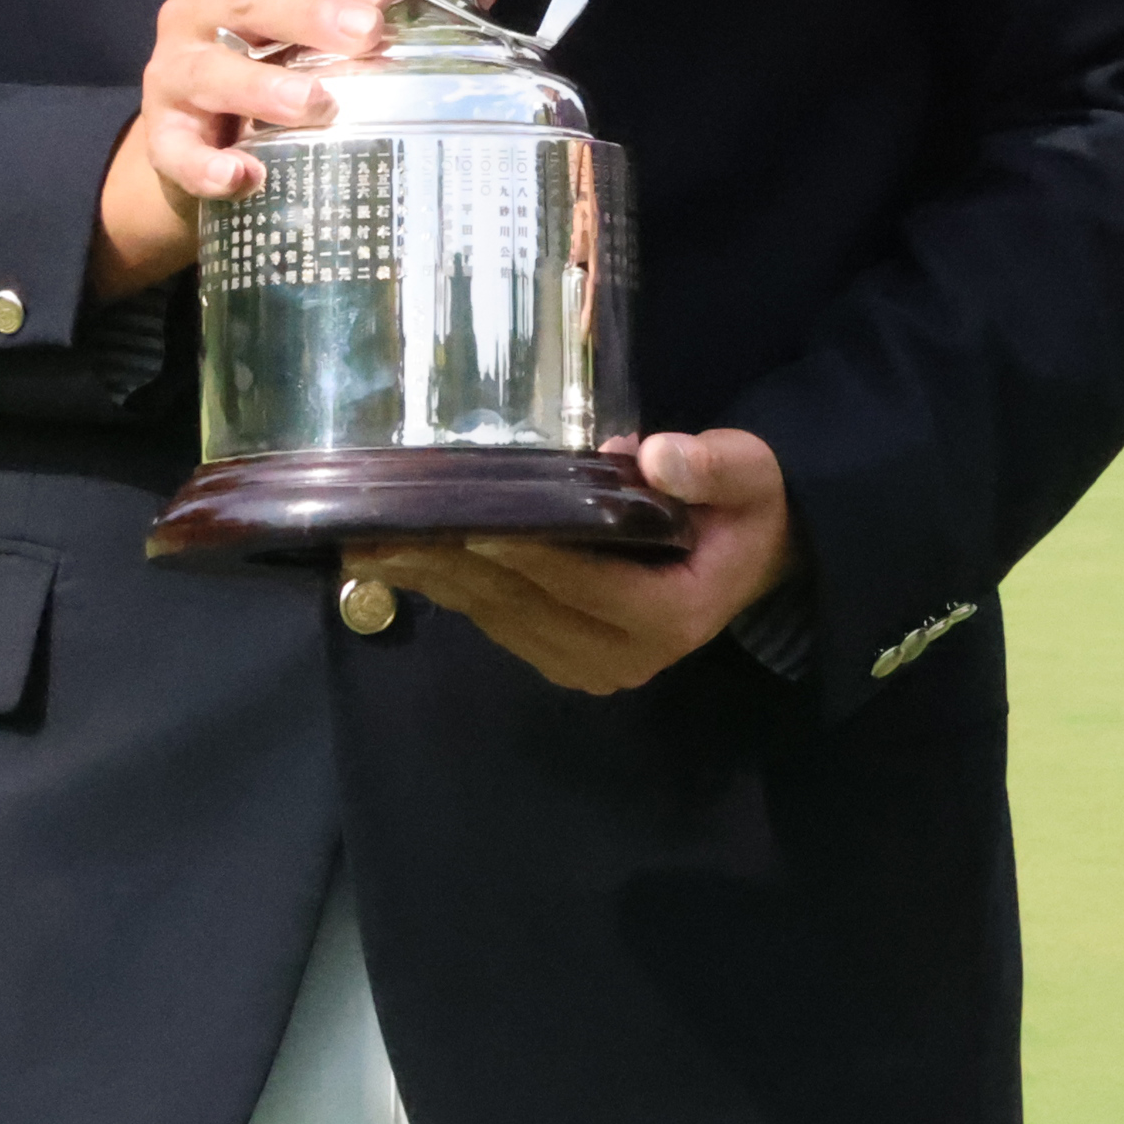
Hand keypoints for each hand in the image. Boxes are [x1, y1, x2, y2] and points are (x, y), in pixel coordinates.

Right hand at [94, 0, 394, 297]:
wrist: (202, 143)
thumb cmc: (273, 68)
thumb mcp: (318, 31)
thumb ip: (380, 4)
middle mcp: (194, 14)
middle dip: (307, 13)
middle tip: (364, 33)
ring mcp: (171, 75)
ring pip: (209, 71)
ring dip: (262, 86)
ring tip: (315, 103)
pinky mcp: (162, 137)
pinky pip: (177, 151)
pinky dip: (207, 166)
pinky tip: (243, 177)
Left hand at [350, 430, 796, 694]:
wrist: (749, 558)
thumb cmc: (744, 507)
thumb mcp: (750, 474)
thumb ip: (713, 466)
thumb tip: (652, 456)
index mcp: (675, 616)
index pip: (589, 586)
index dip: (530, 556)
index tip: (469, 524)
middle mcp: (628, 656)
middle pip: (529, 609)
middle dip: (454, 567)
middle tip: (382, 530)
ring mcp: (594, 667)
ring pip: (505, 622)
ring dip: (438, 583)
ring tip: (373, 545)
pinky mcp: (567, 661)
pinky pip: (503, 627)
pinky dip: (456, 593)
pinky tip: (407, 562)